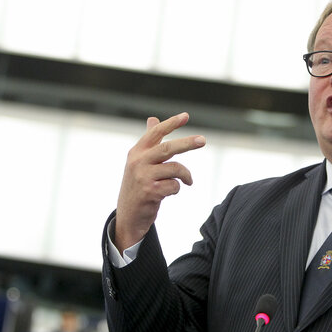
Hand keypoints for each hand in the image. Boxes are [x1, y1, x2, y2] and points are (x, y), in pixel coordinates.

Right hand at [114, 112, 205, 252]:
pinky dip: (177, 188)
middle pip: (168, 148)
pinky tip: (170, 192)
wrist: (128, 216)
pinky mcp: (149, 192)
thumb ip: (149, 142)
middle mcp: (137, 162)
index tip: (185, 116)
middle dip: (187, 143)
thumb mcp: (139, 162)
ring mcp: (143, 177)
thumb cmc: (138, 186)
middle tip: (203, 140)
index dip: (171, 123)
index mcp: (136, 152)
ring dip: (186, 175)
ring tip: (188, 181)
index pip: (155, 133)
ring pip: (175, 168)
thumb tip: (152, 118)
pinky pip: (174, 185)